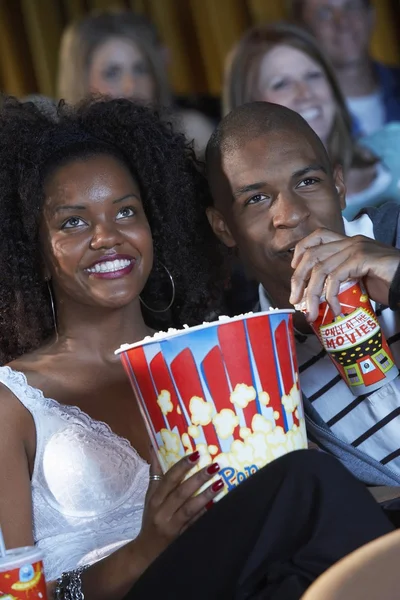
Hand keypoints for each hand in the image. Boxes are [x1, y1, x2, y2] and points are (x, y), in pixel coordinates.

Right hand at [135, 449, 221, 567]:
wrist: (145, 552)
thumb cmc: (150, 519)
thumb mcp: (149, 497)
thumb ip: (155, 475)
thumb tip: (154, 450)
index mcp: (155, 498)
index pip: (168, 479)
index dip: (182, 466)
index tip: (196, 454)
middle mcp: (162, 511)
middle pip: (180, 492)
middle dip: (197, 478)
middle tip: (214, 466)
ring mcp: (172, 525)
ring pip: (189, 508)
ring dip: (205, 495)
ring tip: (219, 483)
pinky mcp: (181, 536)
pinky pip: (195, 523)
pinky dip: (205, 513)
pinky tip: (216, 504)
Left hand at [289, 228, 399, 321]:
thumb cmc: (388, 283)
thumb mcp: (359, 278)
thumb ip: (340, 279)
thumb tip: (317, 295)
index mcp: (348, 242)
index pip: (317, 236)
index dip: (301, 252)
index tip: (296, 272)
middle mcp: (350, 242)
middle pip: (312, 254)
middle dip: (299, 279)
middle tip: (295, 299)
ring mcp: (356, 248)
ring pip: (321, 268)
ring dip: (312, 294)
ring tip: (311, 312)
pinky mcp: (362, 258)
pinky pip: (336, 277)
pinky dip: (331, 296)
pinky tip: (335, 310)